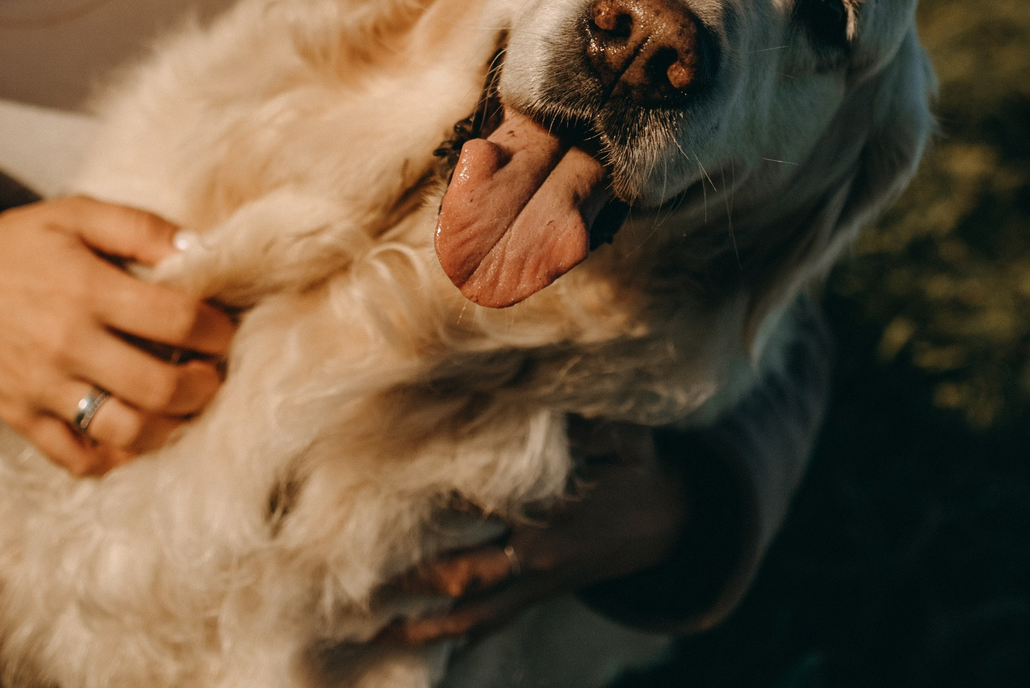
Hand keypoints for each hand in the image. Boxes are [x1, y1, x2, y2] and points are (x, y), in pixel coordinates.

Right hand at [0, 197, 234, 476]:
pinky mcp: (20, 417)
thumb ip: (140, 227)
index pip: (176, 321)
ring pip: (124, 431)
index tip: (224, 330)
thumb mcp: (75, 214)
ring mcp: (42, 388)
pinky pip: (76, 458)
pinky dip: (115, 459)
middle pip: (159, 386)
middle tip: (214, 376)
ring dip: (170, 428)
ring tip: (184, 410)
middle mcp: (68, 344)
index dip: (216, 330)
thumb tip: (200, 249)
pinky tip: (137, 440)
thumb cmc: (15, 244)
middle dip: (204, 386)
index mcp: (87, 289)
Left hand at [375, 419, 690, 646]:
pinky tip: (416, 640)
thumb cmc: (637, 468)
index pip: (484, 510)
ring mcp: (536, 584)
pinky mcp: (537, 597)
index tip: (391, 493)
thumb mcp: (624, 436)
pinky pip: (491, 623)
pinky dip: (454, 633)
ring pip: (474, 612)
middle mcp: (536, 558)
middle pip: (467, 575)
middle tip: (361, 579)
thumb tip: (537, 389)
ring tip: (375, 628)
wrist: (668, 524)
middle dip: (415, 579)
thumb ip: (586, 419)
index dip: (441, 502)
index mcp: (553, 518)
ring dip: (425, 622)